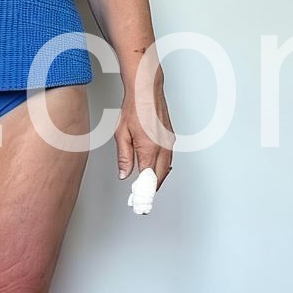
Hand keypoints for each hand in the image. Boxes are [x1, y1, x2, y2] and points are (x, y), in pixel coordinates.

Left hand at [115, 72, 173, 188]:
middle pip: (160, 176)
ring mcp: (169, 142)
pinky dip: (162, 167)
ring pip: (166, 168)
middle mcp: (163, 147)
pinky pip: (168, 158)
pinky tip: (154, 169)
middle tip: (141, 196)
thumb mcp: (121, 134)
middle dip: (151, 188)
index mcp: (149, 148)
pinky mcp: (171, 138)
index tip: (139, 202)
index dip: (144, 192)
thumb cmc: (134, 108)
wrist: (147, 90)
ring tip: (146, 186)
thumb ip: (124, 157)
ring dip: (158, 178)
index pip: (148, 178)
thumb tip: (124, 174)